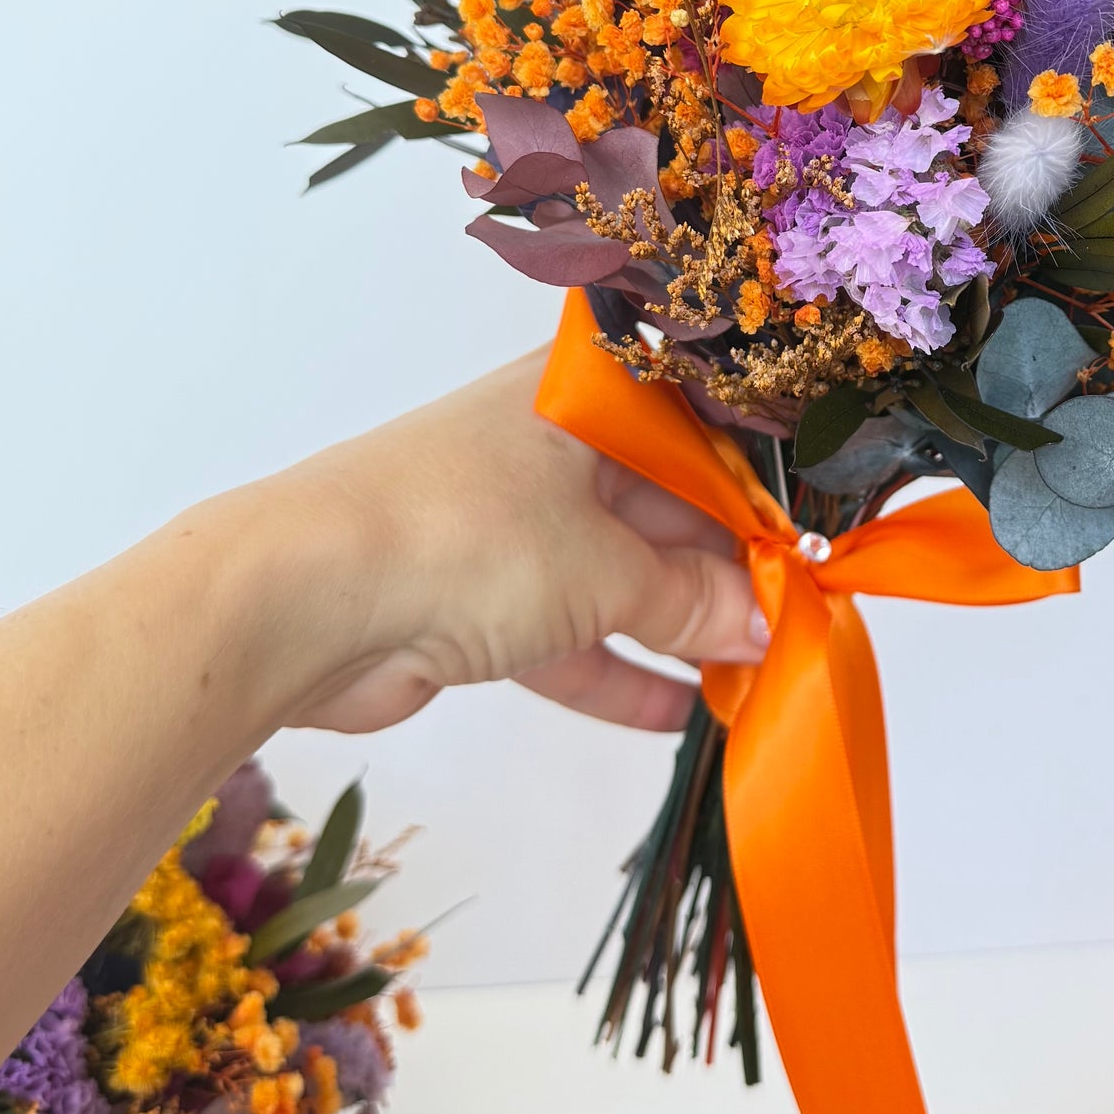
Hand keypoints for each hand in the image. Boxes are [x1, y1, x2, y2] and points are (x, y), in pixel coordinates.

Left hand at [201, 347, 764, 734]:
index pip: (699, 434)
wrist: (299, 601)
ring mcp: (511, 523)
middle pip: (664, 508)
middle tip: (797, 629)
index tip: (814, 550)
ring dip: (681, 630)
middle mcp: (551, 446)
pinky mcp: (478, 598)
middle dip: (728, 574)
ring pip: (620, 574)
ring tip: (757, 680)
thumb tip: (766, 626)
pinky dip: (618, 671)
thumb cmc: (461, 535)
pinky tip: (679, 716)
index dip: (759, 493)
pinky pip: (571, 633)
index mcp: (586, 397)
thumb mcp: (604, 569)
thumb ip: (693, 602)